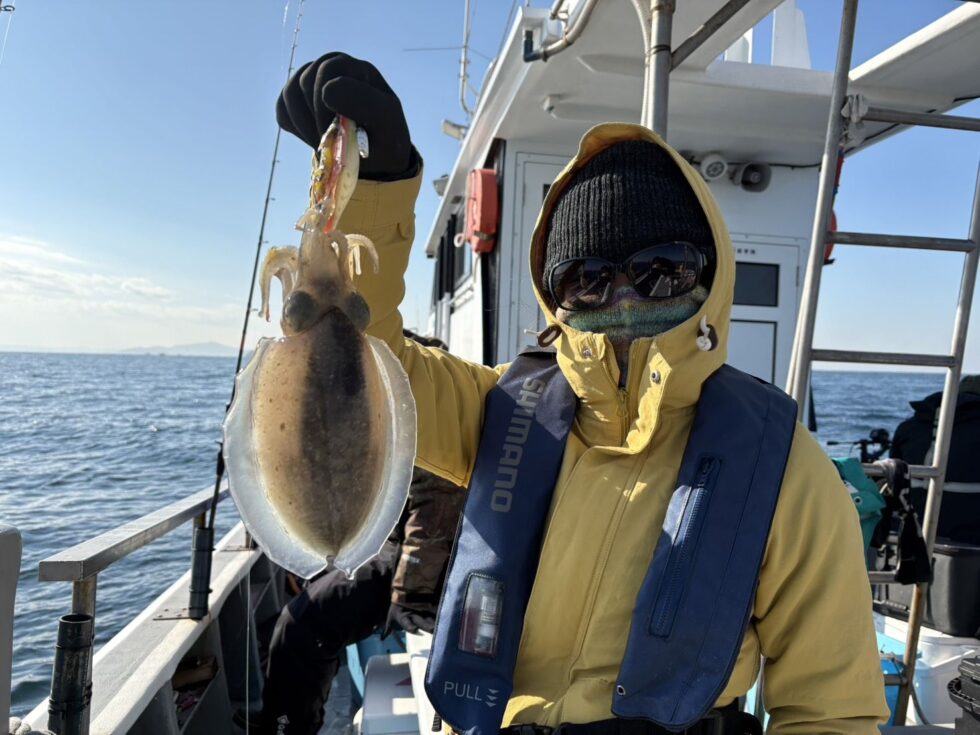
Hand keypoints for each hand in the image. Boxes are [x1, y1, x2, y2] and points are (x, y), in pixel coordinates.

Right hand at [276, 52, 417, 180]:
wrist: (378, 159)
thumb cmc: (386, 139)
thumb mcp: (386, 122)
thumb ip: (365, 102)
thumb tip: (326, 89)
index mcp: (358, 69)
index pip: (328, 71)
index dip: (325, 102)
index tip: (337, 131)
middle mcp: (334, 69)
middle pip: (305, 81)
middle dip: (314, 116)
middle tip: (329, 141)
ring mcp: (314, 82)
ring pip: (290, 93)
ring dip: (303, 124)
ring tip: (323, 142)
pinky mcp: (299, 100)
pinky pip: (282, 109)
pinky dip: (295, 127)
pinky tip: (314, 138)